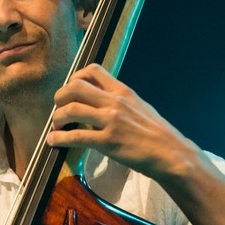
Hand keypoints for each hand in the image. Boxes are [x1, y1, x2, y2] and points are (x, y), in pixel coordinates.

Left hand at [46, 63, 190, 180]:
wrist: (171, 153)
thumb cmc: (157, 134)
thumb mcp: (140, 107)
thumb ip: (120, 102)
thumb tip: (102, 102)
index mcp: (123, 91)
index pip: (93, 71)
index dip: (75, 77)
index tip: (70, 90)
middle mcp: (115, 102)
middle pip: (75, 86)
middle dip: (60, 97)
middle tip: (58, 108)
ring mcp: (110, 121)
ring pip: (71, 109)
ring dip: (57, 118)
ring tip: (56, 126)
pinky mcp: (107, 141)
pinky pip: (76, 136)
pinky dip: (59, 138)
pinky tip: (53, 142)